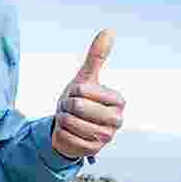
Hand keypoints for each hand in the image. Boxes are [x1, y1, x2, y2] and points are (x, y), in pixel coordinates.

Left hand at [52, 30, 124, 159]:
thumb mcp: (86, 78)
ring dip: (63, 120)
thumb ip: (97, 56)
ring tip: (70, 120)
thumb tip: (109, 30)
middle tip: (72, 109)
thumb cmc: (79, 100)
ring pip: (71, 122)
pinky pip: (67, 137)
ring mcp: (106, 138)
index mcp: (118, 101)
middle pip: (78, 106)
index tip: (78, 96)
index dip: (74, 91)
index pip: (83, 90)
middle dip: (67, 106)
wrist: (69, 127)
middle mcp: (117, 121)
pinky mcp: (92, 151)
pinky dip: (62, 133)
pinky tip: (69, 133)